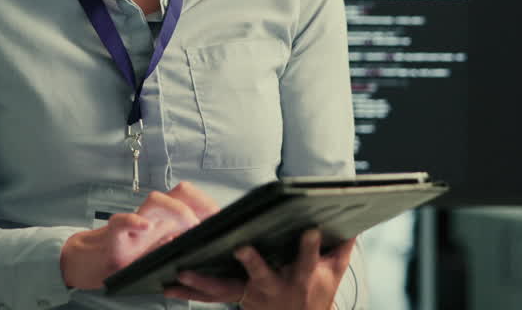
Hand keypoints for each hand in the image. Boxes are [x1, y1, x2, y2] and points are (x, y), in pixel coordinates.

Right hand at [60, 181, 220, 289]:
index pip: (191, 203)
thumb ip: (176, 248)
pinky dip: (133, 221)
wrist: (89, 261)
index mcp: (166, 223)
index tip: (224, 218)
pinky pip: (122, 221)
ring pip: (155, 201)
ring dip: (176, 209)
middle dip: (199, 201)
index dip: (208, 205)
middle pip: (179, 194)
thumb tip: (204, 247)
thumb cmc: (126, 258)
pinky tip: (144, 227)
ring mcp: (134, 223)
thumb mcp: (157, 255)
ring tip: (188, 224)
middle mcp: (152, 217)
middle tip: (212, 221)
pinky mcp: (113, 234)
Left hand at [164, 228, 355, 309]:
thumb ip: (341, 247)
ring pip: (225, 290)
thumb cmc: (317, 293)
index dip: (309, 246)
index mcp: (301, 278)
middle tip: (241, 248)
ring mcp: (253, 296)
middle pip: (262, 275)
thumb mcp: (334, 272)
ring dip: (201, 282)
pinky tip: (169, 284)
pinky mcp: (236, 300)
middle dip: (252, 263)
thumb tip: (352, 222)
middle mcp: (275, 288)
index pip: (307, 260)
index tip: (310, 229)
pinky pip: (210, 297)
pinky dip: (190, 291)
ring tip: (180, 272)